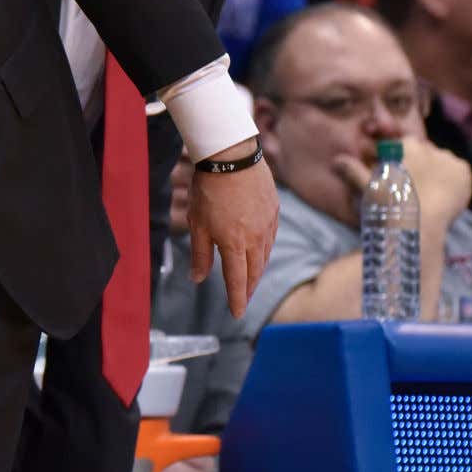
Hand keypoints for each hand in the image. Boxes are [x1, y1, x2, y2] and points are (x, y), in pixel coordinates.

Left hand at [187, 139, 278, 319]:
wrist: (232, 156)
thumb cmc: (209, 189)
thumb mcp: (197, 223)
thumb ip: (200, 254)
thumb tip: (197, 279)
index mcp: (234, 245)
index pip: (237, 281)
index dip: (237, 300)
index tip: (237, 314)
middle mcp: (255, 239)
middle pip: (254, 272)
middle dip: (249, 288)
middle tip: (244, 298)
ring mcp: (267, 225)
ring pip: (265, 256)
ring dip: (257, 270)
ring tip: (251, 278)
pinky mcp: (274, 211)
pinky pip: (271, 238)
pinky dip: (264, 249)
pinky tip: (260, 250)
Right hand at [337, 135, 470, 229]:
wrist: (418, 224)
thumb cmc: (390, 205)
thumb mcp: (369, 187)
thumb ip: (352, 170)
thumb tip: (335, 160)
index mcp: (405, 145)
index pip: (407, 148)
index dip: (405, 164)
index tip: (403, 181)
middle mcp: (428, 146)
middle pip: (425, 155)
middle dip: (421, 169)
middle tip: (416, 192)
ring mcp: (447, 158)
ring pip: (443, 163)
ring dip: (439, 174)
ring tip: (432, 196)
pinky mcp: (463, 172)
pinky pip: (461, 172)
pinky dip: (456, 181)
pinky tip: (447, 195)